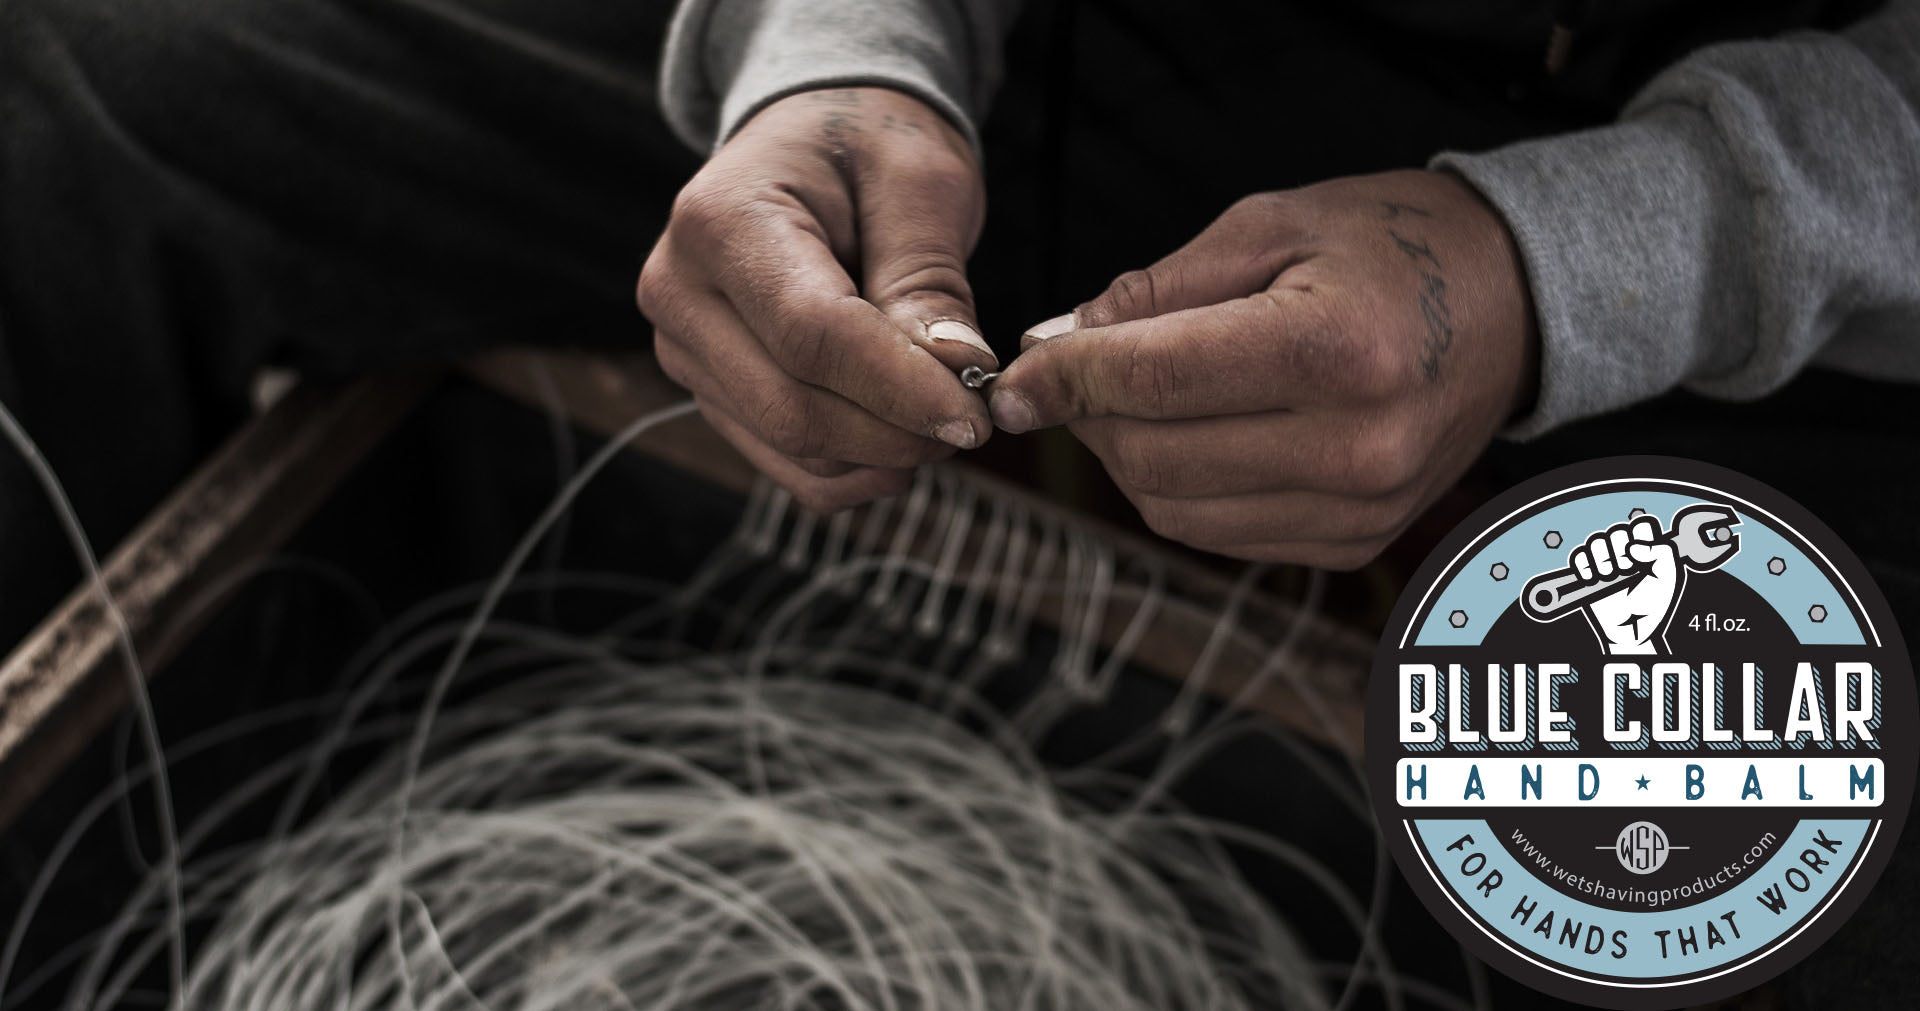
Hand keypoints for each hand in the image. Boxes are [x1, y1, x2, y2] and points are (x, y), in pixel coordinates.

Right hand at [638, 88, 995, 511]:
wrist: (812, 143)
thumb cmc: (865, 145)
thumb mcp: (916, 181)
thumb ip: (928, 277)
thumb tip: (954, 371)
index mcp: (720, 220)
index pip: (811, 335)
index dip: (897, 387)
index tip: (976, 413)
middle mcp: (679, 291)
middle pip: (790, 405)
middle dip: (895, 432)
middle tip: (976, 421)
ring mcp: (685, 350)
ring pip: (788, 445)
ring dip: (880, 454)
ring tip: (946, 419)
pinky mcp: (710, 391)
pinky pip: (783, 466)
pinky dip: (853, 471)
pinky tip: (904, 446)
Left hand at [988, 170, 1538, 566]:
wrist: (1513, 304)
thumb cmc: (1390, 247)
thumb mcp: (1271, 226)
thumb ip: (1156, 291)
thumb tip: (1053, 345)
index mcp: (1338, 352)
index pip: (1153, 380)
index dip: (1061, 380)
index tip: (1010, 376)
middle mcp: (1357, 447)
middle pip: (1151, 459)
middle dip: (1088, 416)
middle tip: (1071, 373)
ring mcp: (1362, 508)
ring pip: (1173, 511)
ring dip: (1125, 457)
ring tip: (1131, 398)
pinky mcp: (1354, 542)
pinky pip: (1219, 534)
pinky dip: (1178, 490)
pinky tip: (1190, 434)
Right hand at [1573, 517, 1680, 654]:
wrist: (1631, 628)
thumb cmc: (1652, 605)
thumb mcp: (1668, 580)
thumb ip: (1662, 554)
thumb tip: (1636, 546)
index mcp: (1647, 548)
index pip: (1641, 525)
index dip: (1641, 537)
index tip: (1643, 556)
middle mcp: (1625, 550)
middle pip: (1617, 531)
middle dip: (1621, 552)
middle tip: (1628, 571)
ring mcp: (1605, 560)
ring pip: (1596, 541)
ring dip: (1604, 560)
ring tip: (1612, 578)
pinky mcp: (1586, 571)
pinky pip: (1579, 556)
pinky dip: (1585, 567)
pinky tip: (1595, 580)